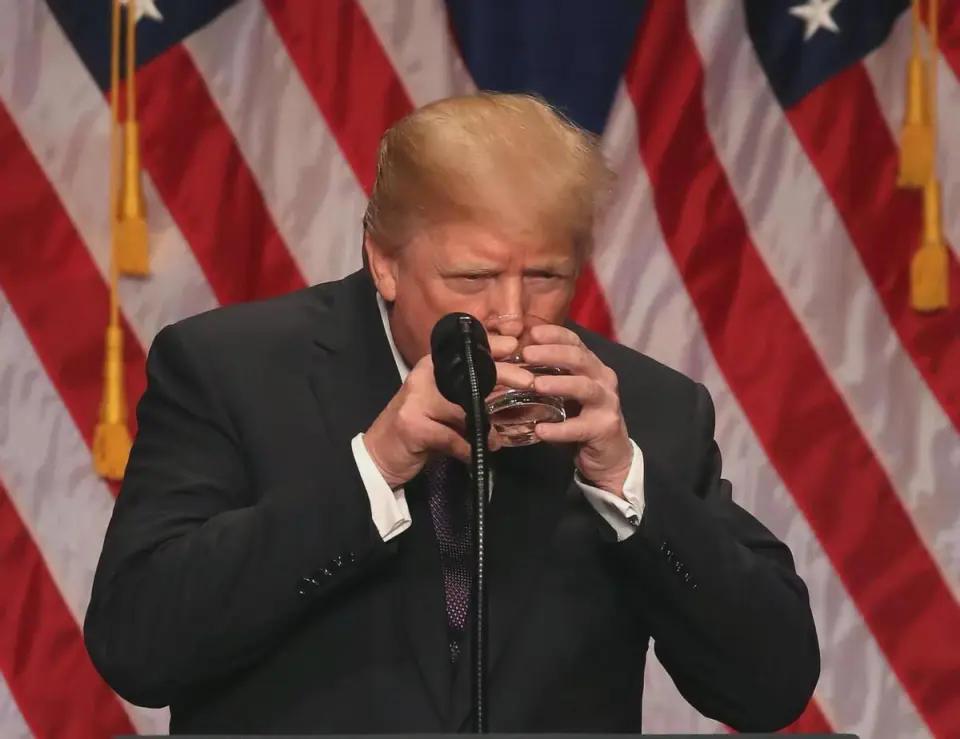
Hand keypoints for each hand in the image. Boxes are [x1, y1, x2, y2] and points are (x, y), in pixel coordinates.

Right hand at [364, 335, 531, 487]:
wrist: (380, 454)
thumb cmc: (417, 427)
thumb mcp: (442, 404)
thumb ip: (468, 392)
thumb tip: (510, 386)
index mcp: (431, 366)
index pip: (467, 350)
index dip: (495, 346)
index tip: (518, 347)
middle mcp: (423, 376)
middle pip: (471, 373)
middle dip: (505, 375)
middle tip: (530, 383)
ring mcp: (416, 399)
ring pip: (464, 408)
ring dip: (485, 427)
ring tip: (496, 440)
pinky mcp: (413, 426)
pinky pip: (452, 438)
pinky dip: (467, 450)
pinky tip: (473, 456)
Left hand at [519, 325, 632, 496]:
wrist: (609, 456)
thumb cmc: (582, 420)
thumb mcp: (567, 395)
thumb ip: (549, 378)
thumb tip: (513, 365)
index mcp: (592, 367)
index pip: (576, 342)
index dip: (555, 335)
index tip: (532, 332)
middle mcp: (603, 380)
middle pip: (580, 358)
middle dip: (553, 353)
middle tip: (527, 354)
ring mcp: (607, 403)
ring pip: (584, 387)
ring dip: (559, 384)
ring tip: (535, 385)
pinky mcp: (604, 428)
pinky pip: (579, 427)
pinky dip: (559, 429)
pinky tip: (541, 430)